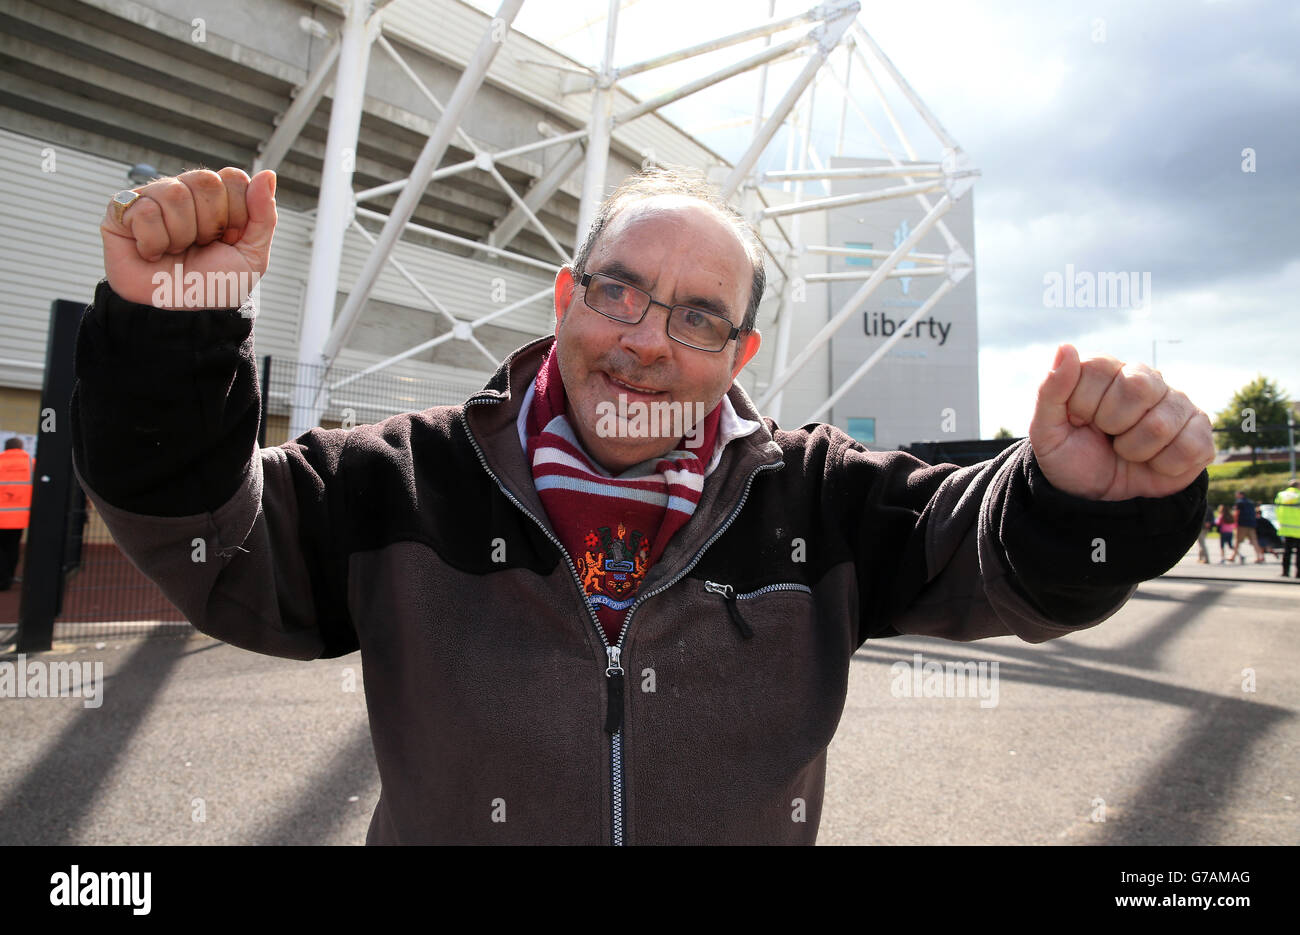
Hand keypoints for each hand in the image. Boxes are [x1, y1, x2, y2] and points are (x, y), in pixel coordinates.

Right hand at [100, 167, 276, 308]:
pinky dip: (153, 241)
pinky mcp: (120, 210)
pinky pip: (144, 210)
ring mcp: (152, 198)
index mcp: (217, 199)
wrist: (180, 315)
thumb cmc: (214, 286)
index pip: (233, 178)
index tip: (228, 239)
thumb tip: (267, 174)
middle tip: (200, 246)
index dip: (236, 212)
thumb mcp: (252, 257)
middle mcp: (185, 192)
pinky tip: (152, 253)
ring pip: (174, 194)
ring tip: (175, 252)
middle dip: (209, 224)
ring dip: (181, 235)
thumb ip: (263, 216)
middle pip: (205, 180)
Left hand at [1029, 344, 1213, 500]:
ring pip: (1161, 424)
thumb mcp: (1045, 430)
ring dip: (1135, 450)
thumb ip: (1050, 390)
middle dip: (1113, 425)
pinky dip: (1164, 466)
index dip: (1086, 404)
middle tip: (1107, 436)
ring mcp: (1176, 403)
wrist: (1097, 497)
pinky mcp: (1199, 431)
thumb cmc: (1070, 457)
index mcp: (1106, 370)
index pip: (1101, 369)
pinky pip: (1190, 447)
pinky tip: (1153, 463)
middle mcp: (1145, 378)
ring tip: (1127, 451)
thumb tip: (1065, 347)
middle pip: (1139, 388)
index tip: (1079, 420)